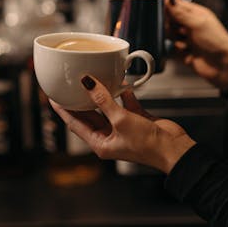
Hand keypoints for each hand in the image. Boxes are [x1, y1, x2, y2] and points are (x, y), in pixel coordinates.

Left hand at [50, 75, 195, 173]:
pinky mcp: (137, 121)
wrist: (173, 148)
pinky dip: (124, 95)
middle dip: (81, 100)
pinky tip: (122, 84)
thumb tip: (87, 84)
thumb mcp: (120, 120)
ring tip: (94, 80)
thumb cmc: (147, 145)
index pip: (75, 124)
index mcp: (100, 143)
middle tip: (70, 85)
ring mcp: (123, 128)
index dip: (64, 110)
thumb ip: (103, 100)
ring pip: (107, 108)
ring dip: (103, 95)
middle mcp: (110, 136)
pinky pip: (126, 105)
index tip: (54, 97)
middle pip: (89, 115)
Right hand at [165, 0, 227, 90]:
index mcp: (196, 14)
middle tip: (175, 29)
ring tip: (183, 43)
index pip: (178, 6)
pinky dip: (176, 51)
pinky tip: (185, 52)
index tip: (161, 10)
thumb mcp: (197, 23)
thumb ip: (180, 13)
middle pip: (171, 21)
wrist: (222, 66)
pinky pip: (172, 50)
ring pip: (171, 36)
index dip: (168, 7)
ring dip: (174, 39)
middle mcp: (191, 26)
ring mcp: (188, 39)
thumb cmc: (217, 42)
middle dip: (170, 25)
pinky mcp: (184, 53)